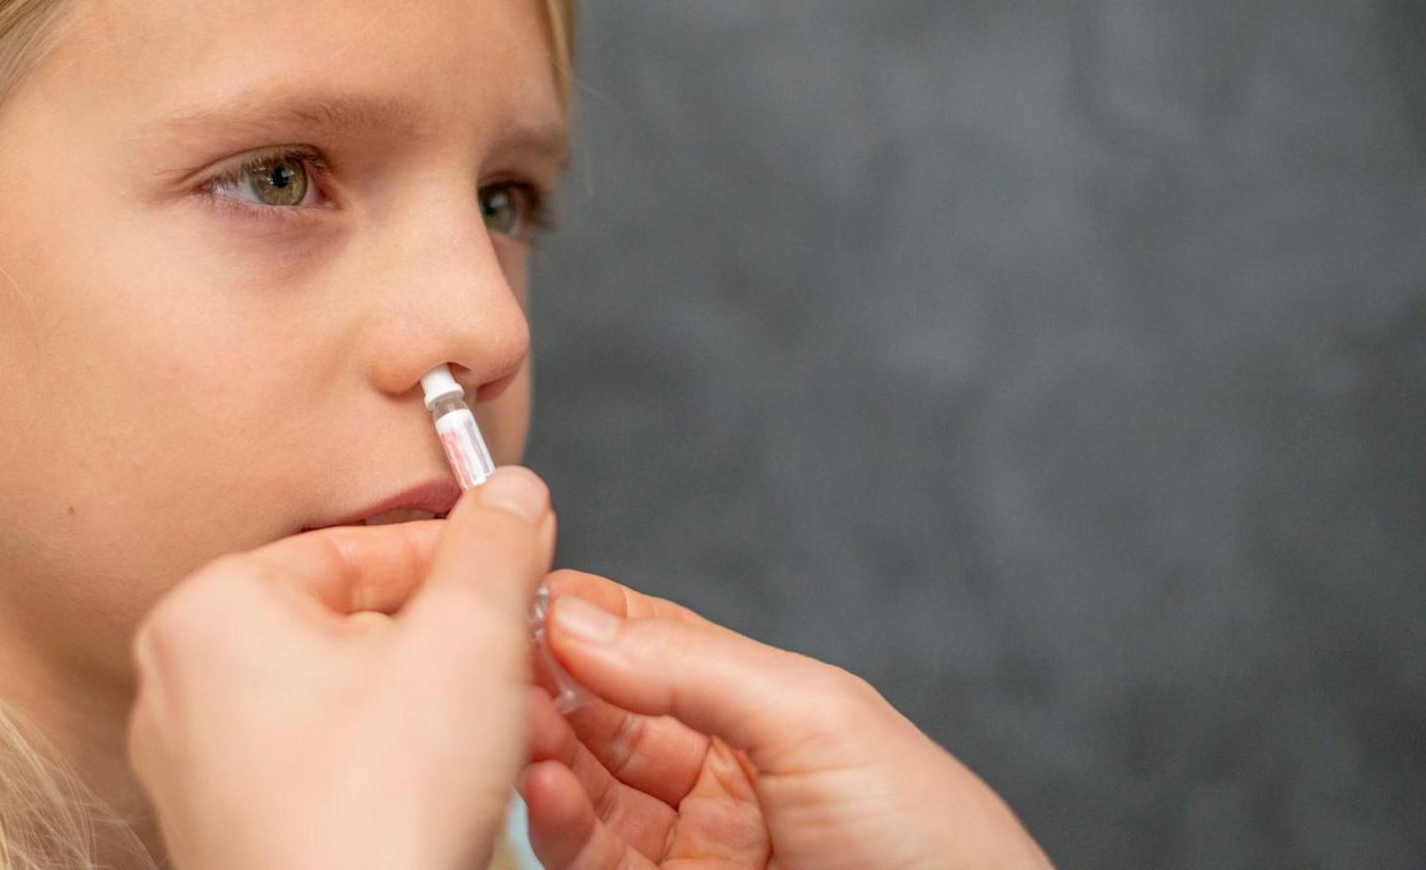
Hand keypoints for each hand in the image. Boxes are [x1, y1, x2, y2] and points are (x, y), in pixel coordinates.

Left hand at [126, 467, 556, 869]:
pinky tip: (442, 791)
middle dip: (445, 641)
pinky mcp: (232, 833)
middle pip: (350, 622)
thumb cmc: (377, 817)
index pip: (355, 546)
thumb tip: (510, 495)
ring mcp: (199, 770)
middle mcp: (181, 686)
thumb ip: (495, 548)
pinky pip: (325, 767)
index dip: (455, 556)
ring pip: (344, 698)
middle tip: (512, 661)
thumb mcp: (469, 640)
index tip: (515, 563)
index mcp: (209, 614)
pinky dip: (391, 766)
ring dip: (429, 703)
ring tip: (489, 731)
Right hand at [521, 569, 1051, 869]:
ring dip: (535, 744)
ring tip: (505, 714)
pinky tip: (535, 782)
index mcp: (761, 710)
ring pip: (579, 785)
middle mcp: (715, 775)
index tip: (517, 583)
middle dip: (542, 675)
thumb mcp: (820, 720)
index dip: (581, 611)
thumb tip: (578, 617)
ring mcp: (687, 847)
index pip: (645, 641)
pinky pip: (587, 857)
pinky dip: (552, 816)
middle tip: (490, 648)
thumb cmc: (935, 842)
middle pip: (597, 711)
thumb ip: (693, 665)